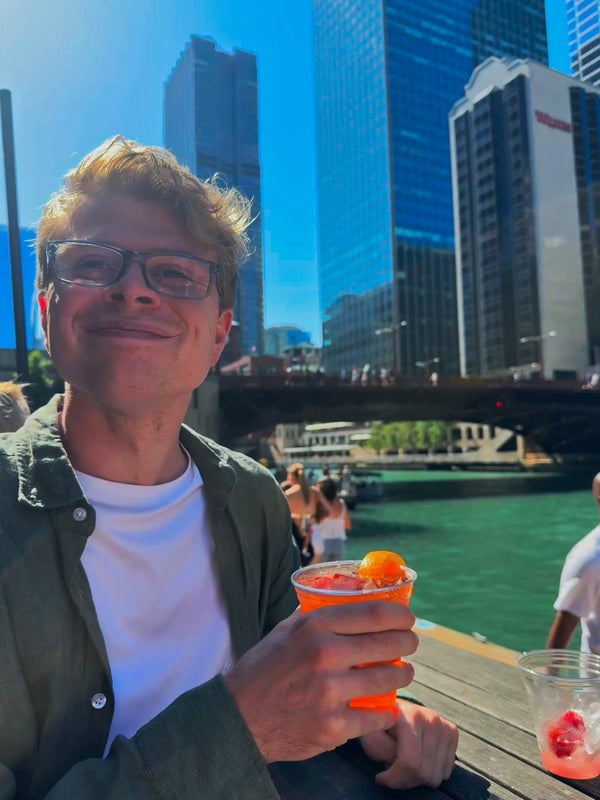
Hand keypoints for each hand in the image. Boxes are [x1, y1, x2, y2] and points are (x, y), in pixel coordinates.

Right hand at [224, 602, 417, 762]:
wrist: (239, 716)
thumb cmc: (264, 668)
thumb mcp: (286, 630)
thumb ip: (317, 616)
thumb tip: (351, 599)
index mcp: (314, 626)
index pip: (374, 614)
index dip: (400, 616)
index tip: (408, 619)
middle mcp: (325, 655)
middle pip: (389, 644)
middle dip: (408, 643)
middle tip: (410, 645)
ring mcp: (330, 693)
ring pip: (388, 680)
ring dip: (402, 675)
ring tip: (403, 673)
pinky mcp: (332, 727)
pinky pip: (377, 716)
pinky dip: (387, 712)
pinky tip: (388, 707)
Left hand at [360, 700, 457, 788]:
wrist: (393, 708)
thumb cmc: (379, 724)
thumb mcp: (369, 734)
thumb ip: (380, 747)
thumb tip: (396, 760)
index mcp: (410, 716)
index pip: (410, 762)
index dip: (394, 778)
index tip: (380, 777)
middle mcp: (431, 718)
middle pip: (424, 772)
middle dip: (405, 780)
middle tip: (392, 771)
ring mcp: (444, 725)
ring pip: (436, 775)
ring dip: (417, 778)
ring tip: (403, 764)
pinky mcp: (451, 732)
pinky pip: (446, 771)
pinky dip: (430, 773)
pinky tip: (418, 761)